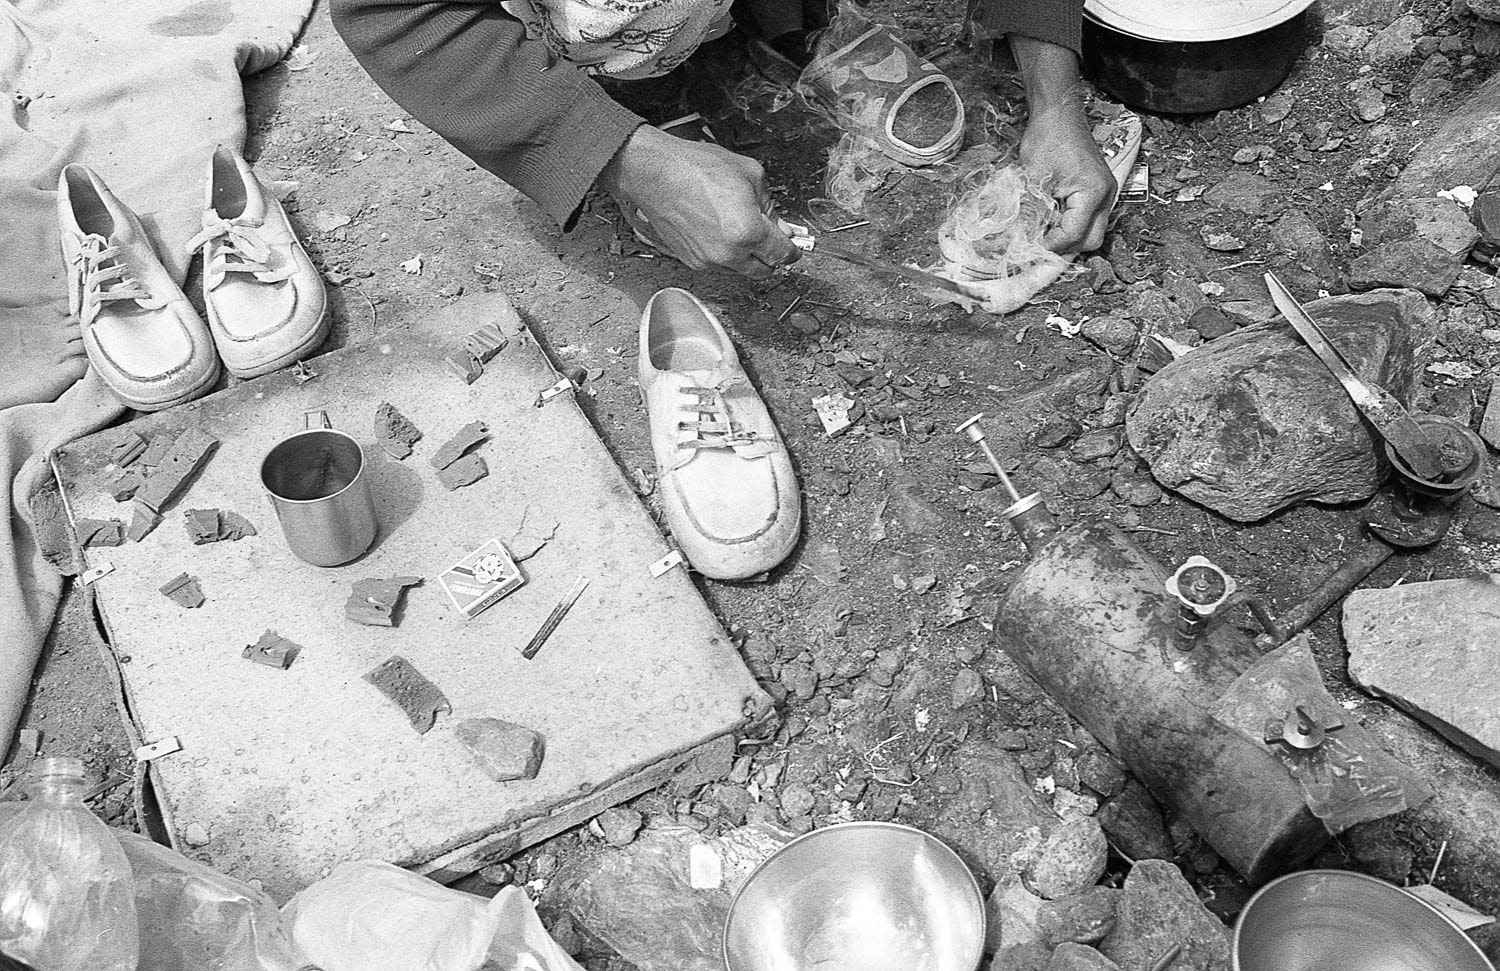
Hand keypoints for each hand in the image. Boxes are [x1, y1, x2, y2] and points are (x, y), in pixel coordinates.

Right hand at [598, 125, 799, 279]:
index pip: (783, 255)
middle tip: (771, 239)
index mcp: (748, 233)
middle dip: (771, 257)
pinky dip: (726, 254)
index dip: (793, 249)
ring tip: (741, 229)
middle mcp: (728, 254)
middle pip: (764, 271)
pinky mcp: (691, 261)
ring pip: (741, 270)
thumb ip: (770, 204)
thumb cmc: (695, 168)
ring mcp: (708, 260)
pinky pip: (719, 265)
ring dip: (748, 257)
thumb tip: (779, 224)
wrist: (654, 173)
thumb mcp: (749, 174)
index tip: (793, 245)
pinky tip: (721, 231)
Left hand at [1020, 103, 1116, 254]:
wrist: (1059, 113)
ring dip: (1068, 236)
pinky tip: (1051, 220)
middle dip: (1066, 247)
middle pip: (1091, 240)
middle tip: (1040, 248)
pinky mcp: (1097, 190)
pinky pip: (1088, 218)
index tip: (1032, 249)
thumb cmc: (1049, 138)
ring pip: (1091, 231)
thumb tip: (1022, 239)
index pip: (1074, 234)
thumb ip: (1032, 213)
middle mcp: (1105, 195)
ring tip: (1043, 233)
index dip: (1052, 245)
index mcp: (1093, 193)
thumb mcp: (1034, 180)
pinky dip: (1070, 224)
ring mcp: (1104, 193)